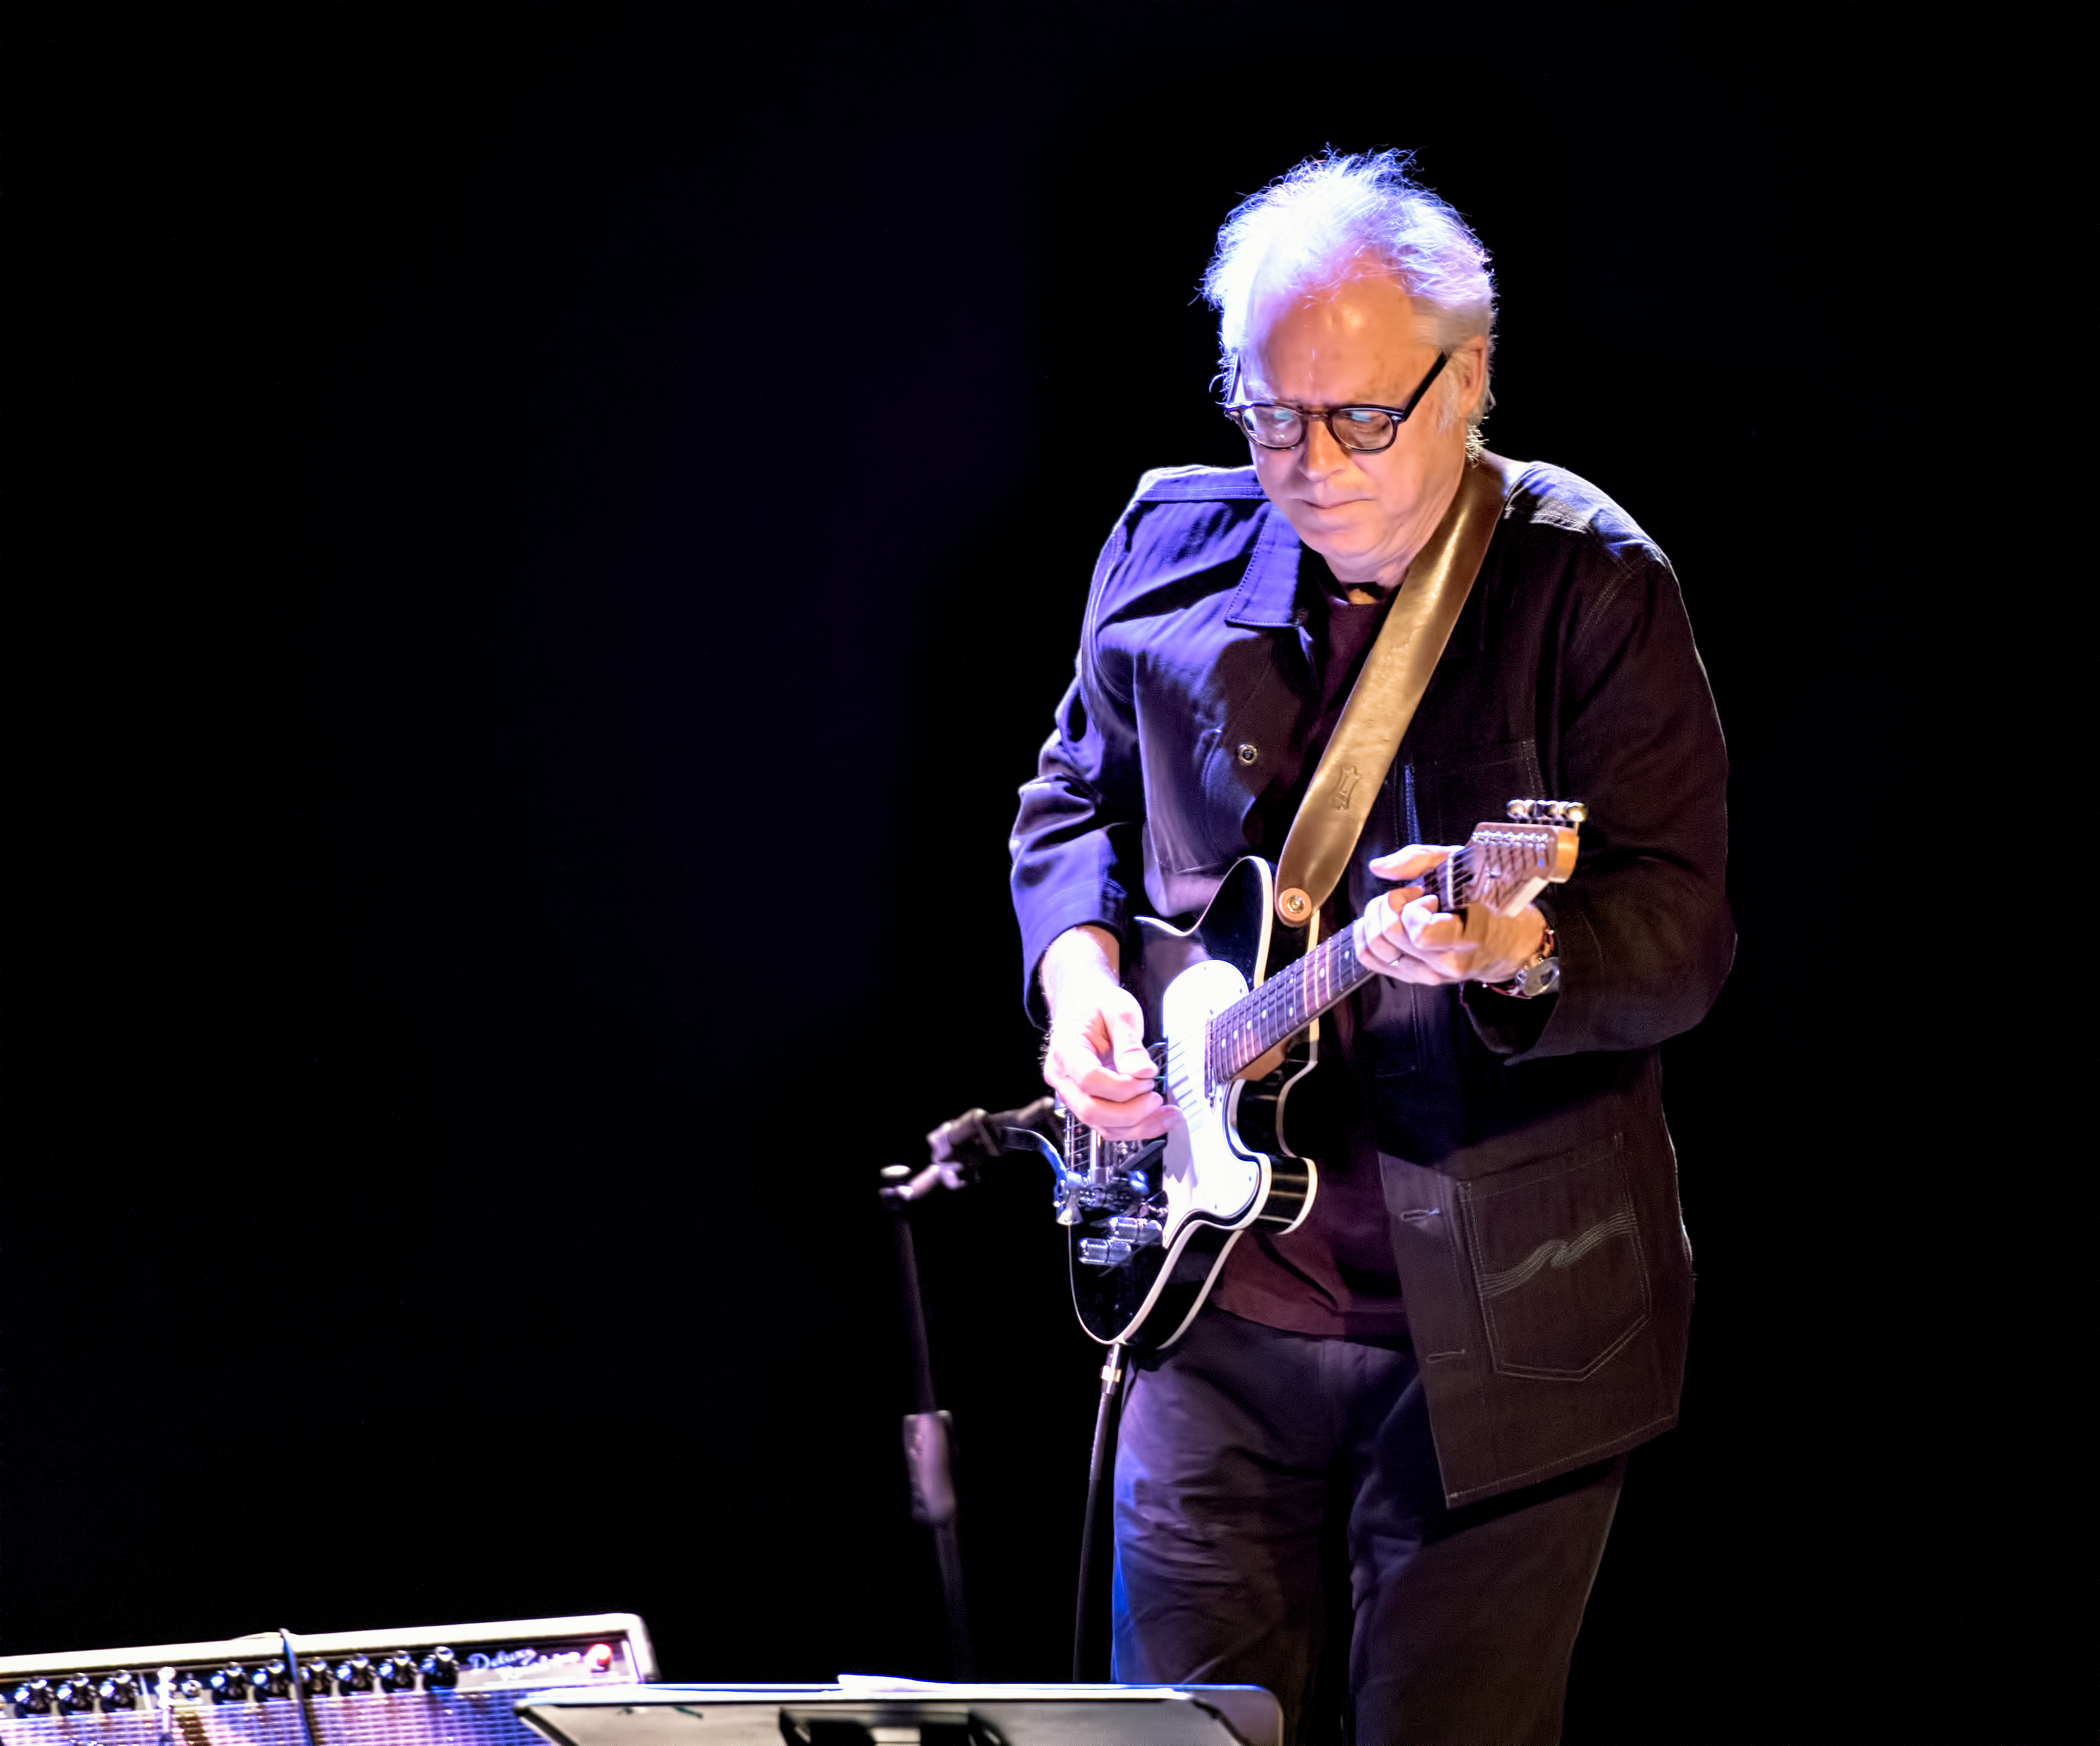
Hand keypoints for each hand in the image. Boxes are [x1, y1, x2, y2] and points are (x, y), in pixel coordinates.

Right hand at [1038, 925, 1173, 1140]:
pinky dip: (1134, 1127)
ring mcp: (1072, 1093)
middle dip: (1131, 1112)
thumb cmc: (1097, 1003)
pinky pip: (1107, 1125)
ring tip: (1167, 1113)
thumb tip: (1143, 1073)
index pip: (1088, 1079)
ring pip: (1100, 1125)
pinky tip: (1157, 1117)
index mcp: (1067, 1049)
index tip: (1147, 1078)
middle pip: (1091, 1110)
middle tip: (1156, 1096)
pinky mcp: (1086, 1101)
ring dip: (1137, 1126)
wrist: (1081, 1002)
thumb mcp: (1119, 1010)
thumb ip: (1130, 1043)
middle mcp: (1063, 1076)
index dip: (1121, 1087)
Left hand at [1354, 845, 1546, 986]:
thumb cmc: (1490, 902)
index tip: (1426, 895)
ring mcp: (1429, 974)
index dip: (1414, 907)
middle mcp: (1446, 962)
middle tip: (1409, 897)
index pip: (1420, 933)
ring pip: (1375, 949)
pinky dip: (1365, 936)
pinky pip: (1370, 960)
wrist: (1508, 942)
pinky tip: (1380, 921)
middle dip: (1389, 905)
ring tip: (1400, 909)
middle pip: (1388, 936)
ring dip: (1378, 919)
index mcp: (1467, 937)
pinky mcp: (1413, 978)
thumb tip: (1380, 868)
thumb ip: (1420, 860)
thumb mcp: (1464, 867)